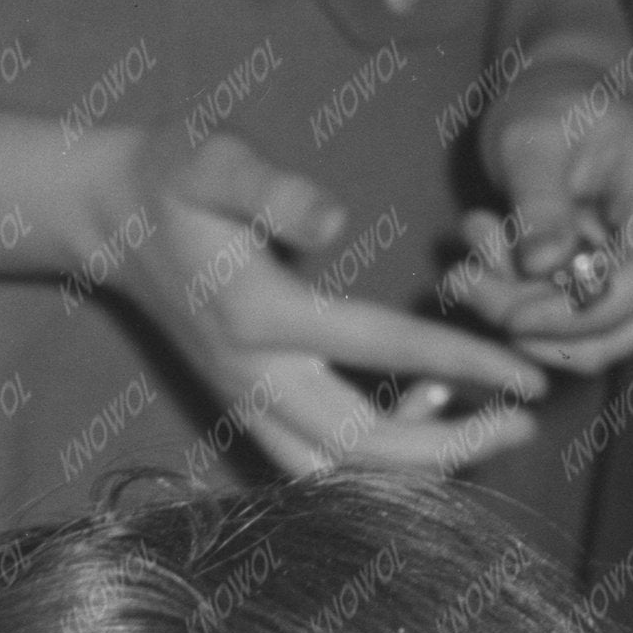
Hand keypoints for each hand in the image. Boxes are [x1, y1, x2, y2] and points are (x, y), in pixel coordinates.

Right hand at [90, 120, 550, 477]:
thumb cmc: (172, 175)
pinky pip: (311, 462)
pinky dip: (371, 458)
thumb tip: (336, 223)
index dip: (463, 363)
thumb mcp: (218, 161)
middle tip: (523, 425)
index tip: (526, 378)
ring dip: (408, 466)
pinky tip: (418, 404)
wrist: (107, 217)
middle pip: (358, 447)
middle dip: (449, 447)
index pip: (381, 348)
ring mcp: (242, 400)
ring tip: (476, 421)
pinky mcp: (242, 406)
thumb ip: (277, 190)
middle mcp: (250, 375)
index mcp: (259, 315)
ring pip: (333, 472)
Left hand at [448, 61, 632, 369]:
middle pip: (616, 322)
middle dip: (531, 319)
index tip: (512, 320)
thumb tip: (542, 265)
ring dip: (517, 316)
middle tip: (458, 279)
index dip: (580, 314)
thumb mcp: (533, 142)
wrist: (556, 112)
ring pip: (589, 337)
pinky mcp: (612, 291)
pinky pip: (567, 326)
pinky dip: (518, 308)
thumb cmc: (549, 111)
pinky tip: (478, 263)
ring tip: (464, 262)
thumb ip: (539, 202)